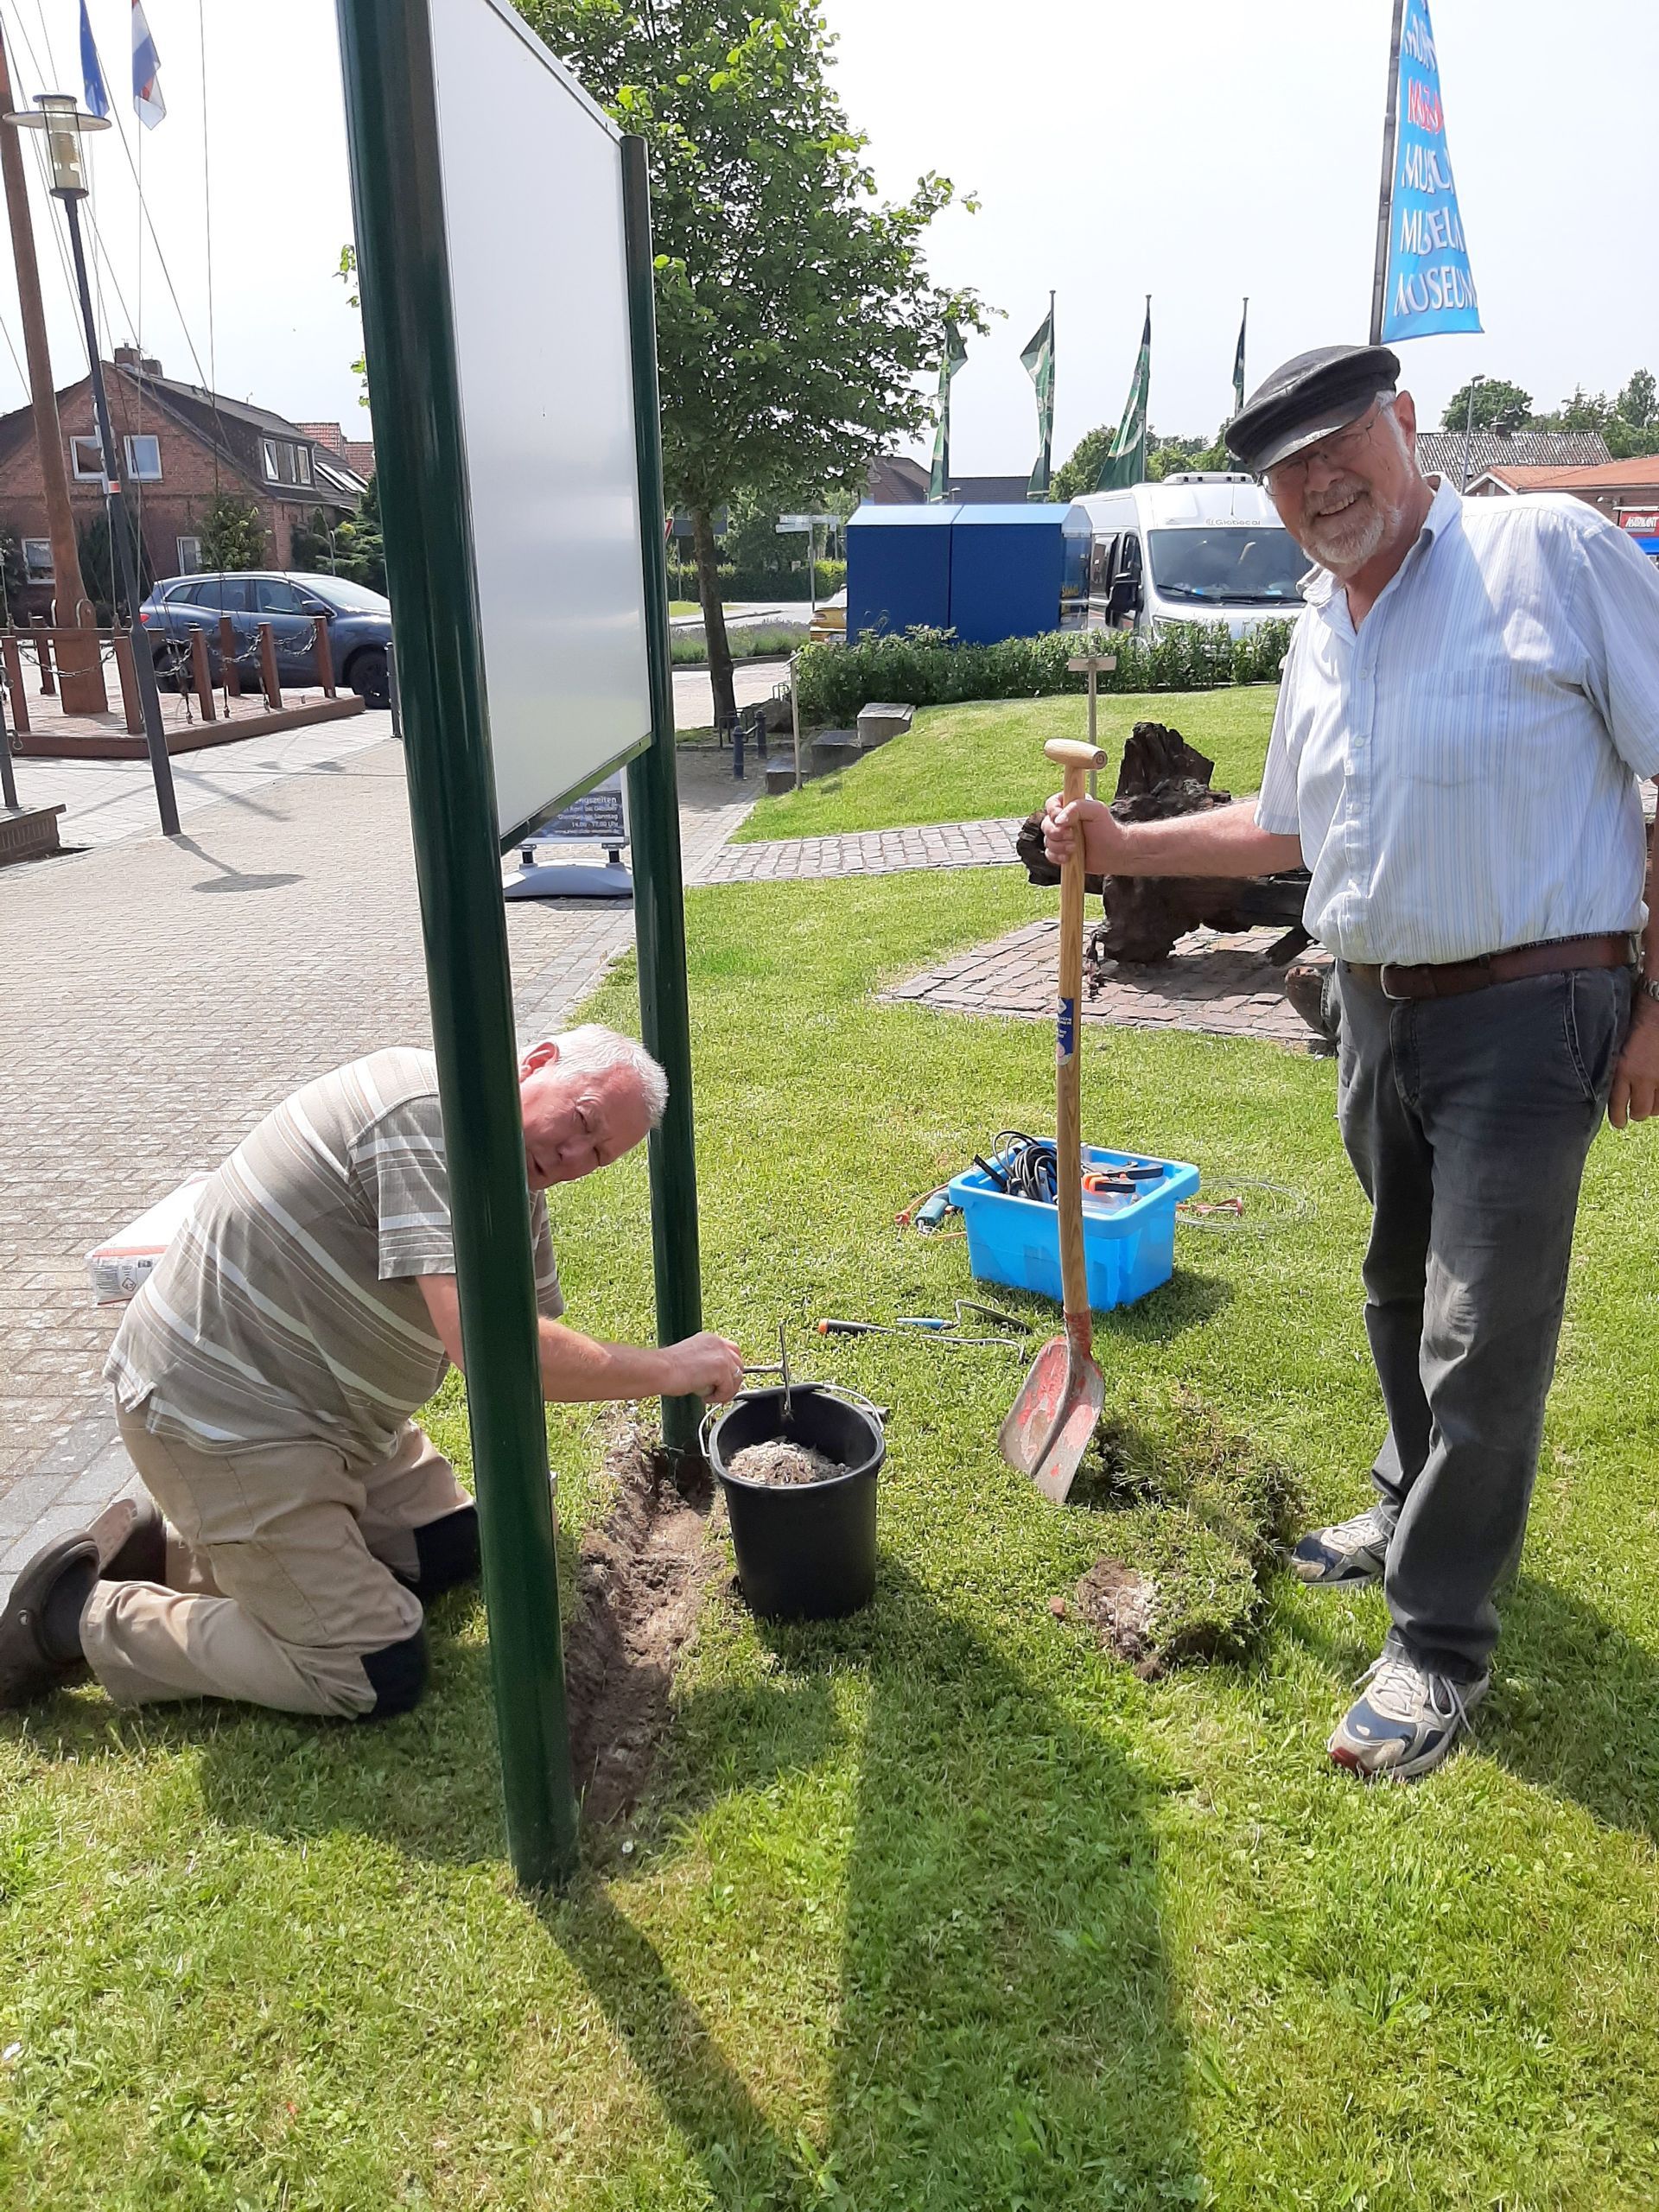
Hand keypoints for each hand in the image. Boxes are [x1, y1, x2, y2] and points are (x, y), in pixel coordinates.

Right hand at [663, 1331, 743, 1403]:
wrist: (659, 1370)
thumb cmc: (667, 1369)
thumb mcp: (692, 1360)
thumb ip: (707, 1364)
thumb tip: (716, 1379)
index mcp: (710, 1339)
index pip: (732, 1353)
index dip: (729, 1371)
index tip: (721, 1383)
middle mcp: (718, 1343)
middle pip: (739, 1365)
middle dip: (731, 1383)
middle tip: (717, 1394)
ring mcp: (721, 1354)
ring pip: (737, 1378)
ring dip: (725, 1391)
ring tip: (708, 1396)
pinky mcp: (721, 1367)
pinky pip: (729, 1389)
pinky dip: (718, 1397)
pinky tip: (704, 1396)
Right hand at [1041, 790, 1126, 876]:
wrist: (1114, 852)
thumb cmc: (1107, 829)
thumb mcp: (1096, 810)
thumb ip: (1076, 807)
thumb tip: (1058, 820)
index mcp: (1070, 806)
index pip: (1051, 804)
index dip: (1053, 812)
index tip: (1063, 821)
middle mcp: (1063, 820)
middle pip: (1045, 824)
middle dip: (1056, 833)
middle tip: (1072, 836)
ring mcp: (1061, 837)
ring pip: (1047, 840)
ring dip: (1059, 846)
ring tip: (1074, 848)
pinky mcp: (1061, 851)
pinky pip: (1049, 854)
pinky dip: (1057, 856)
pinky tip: (1069, 857)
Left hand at [1609, 998, 1658, 1128]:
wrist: (1656, 1009)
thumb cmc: (1634, 1024)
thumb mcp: (1616, 1047)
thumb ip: (1616, 1068)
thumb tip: (1611, 1088)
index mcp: (1622, 1069)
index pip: (1617, 1105)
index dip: (1618, 1118)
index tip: (1619, 1123)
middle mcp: (1641, 1076)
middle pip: (1640, 1111)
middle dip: (1637, 1113)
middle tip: (1636, 1112)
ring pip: (1657, 1108)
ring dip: (1653, 1107)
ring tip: (1650, 1102)